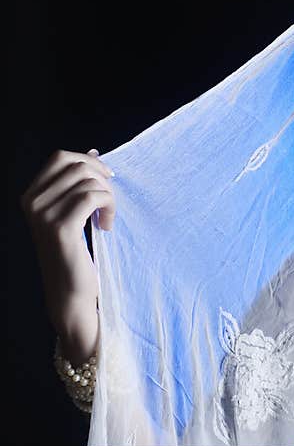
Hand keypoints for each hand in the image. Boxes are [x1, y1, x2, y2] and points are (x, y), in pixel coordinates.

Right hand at [20, 148, 115, 361]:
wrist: (70, 293)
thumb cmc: (76, 253)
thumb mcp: (75, 212)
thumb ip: (80, 184)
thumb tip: (94, 152)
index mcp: (31, 195)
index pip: (61, 157)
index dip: (90, 162)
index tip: (107, 180)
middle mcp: (31, 202)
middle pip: (77, 165)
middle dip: (102, 179)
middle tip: (109, 202)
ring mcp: (42, 215)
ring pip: (89, 181)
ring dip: (109, 197)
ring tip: (107, 218)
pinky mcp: (60, 228)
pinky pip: (93, 197)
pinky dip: (109, 208)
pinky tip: (107, 226)